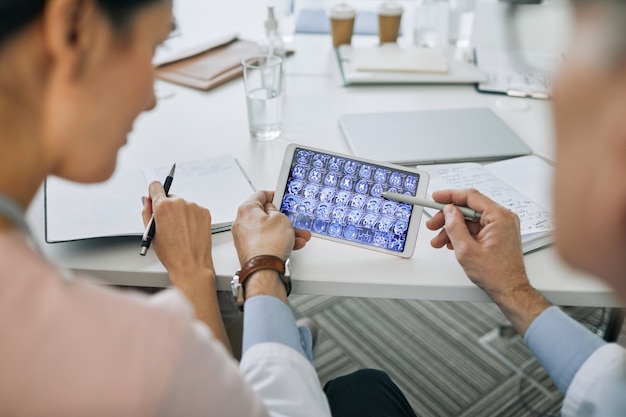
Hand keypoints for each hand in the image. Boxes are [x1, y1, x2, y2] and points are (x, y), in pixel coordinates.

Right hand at [143, 181, 231, 351]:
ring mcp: (194, 207)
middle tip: (169, 225)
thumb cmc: (171, 254)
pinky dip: (192, 218)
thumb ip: (146, 213)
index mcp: (162, 206)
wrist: (192, 265)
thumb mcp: (151, 233)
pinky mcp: (205, 212)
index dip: (154, 192)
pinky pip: (195, 210)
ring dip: (181, 213)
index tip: (155, 196)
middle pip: (170, 198)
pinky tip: (190, 232)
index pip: (156, 186)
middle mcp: (179, 202)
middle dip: (168, 208)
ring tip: (181, 232)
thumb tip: (146, 200)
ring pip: (183, 205)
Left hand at [231, 191, 310, 264]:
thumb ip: (278, 211)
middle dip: (283, 219)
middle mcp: (241, 223)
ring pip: (267, 230)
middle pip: (264, 215)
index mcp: (246, 209)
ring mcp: (244, 238)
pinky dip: (277, 242)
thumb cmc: (268, 245)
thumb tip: (275, 213)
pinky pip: (265, 241)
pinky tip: (291, 245)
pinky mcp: (249, 250)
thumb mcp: (281, 219)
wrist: (264, 270)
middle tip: (293, 221)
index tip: (281, 197)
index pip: (260, 195)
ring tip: (299, 237)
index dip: (274, 195)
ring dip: (284, 232)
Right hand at [426, 189, 549, 333]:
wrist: (509, 290)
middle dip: (448, 217)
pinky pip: (476, 228)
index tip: (436, 197)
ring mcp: (501, 226)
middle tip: (433, 224)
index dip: (450, 196)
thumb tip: (449, 211)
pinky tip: (451, 243)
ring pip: (470, 220)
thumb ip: (455, 226)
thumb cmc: (496, 274)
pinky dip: (462, 234)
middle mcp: (502, 218)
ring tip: (439, 240)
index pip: (470, 197)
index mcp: (499, 217)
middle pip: (469, 209)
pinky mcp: (498, 234)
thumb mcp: (466, 249)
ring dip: (453, 228)